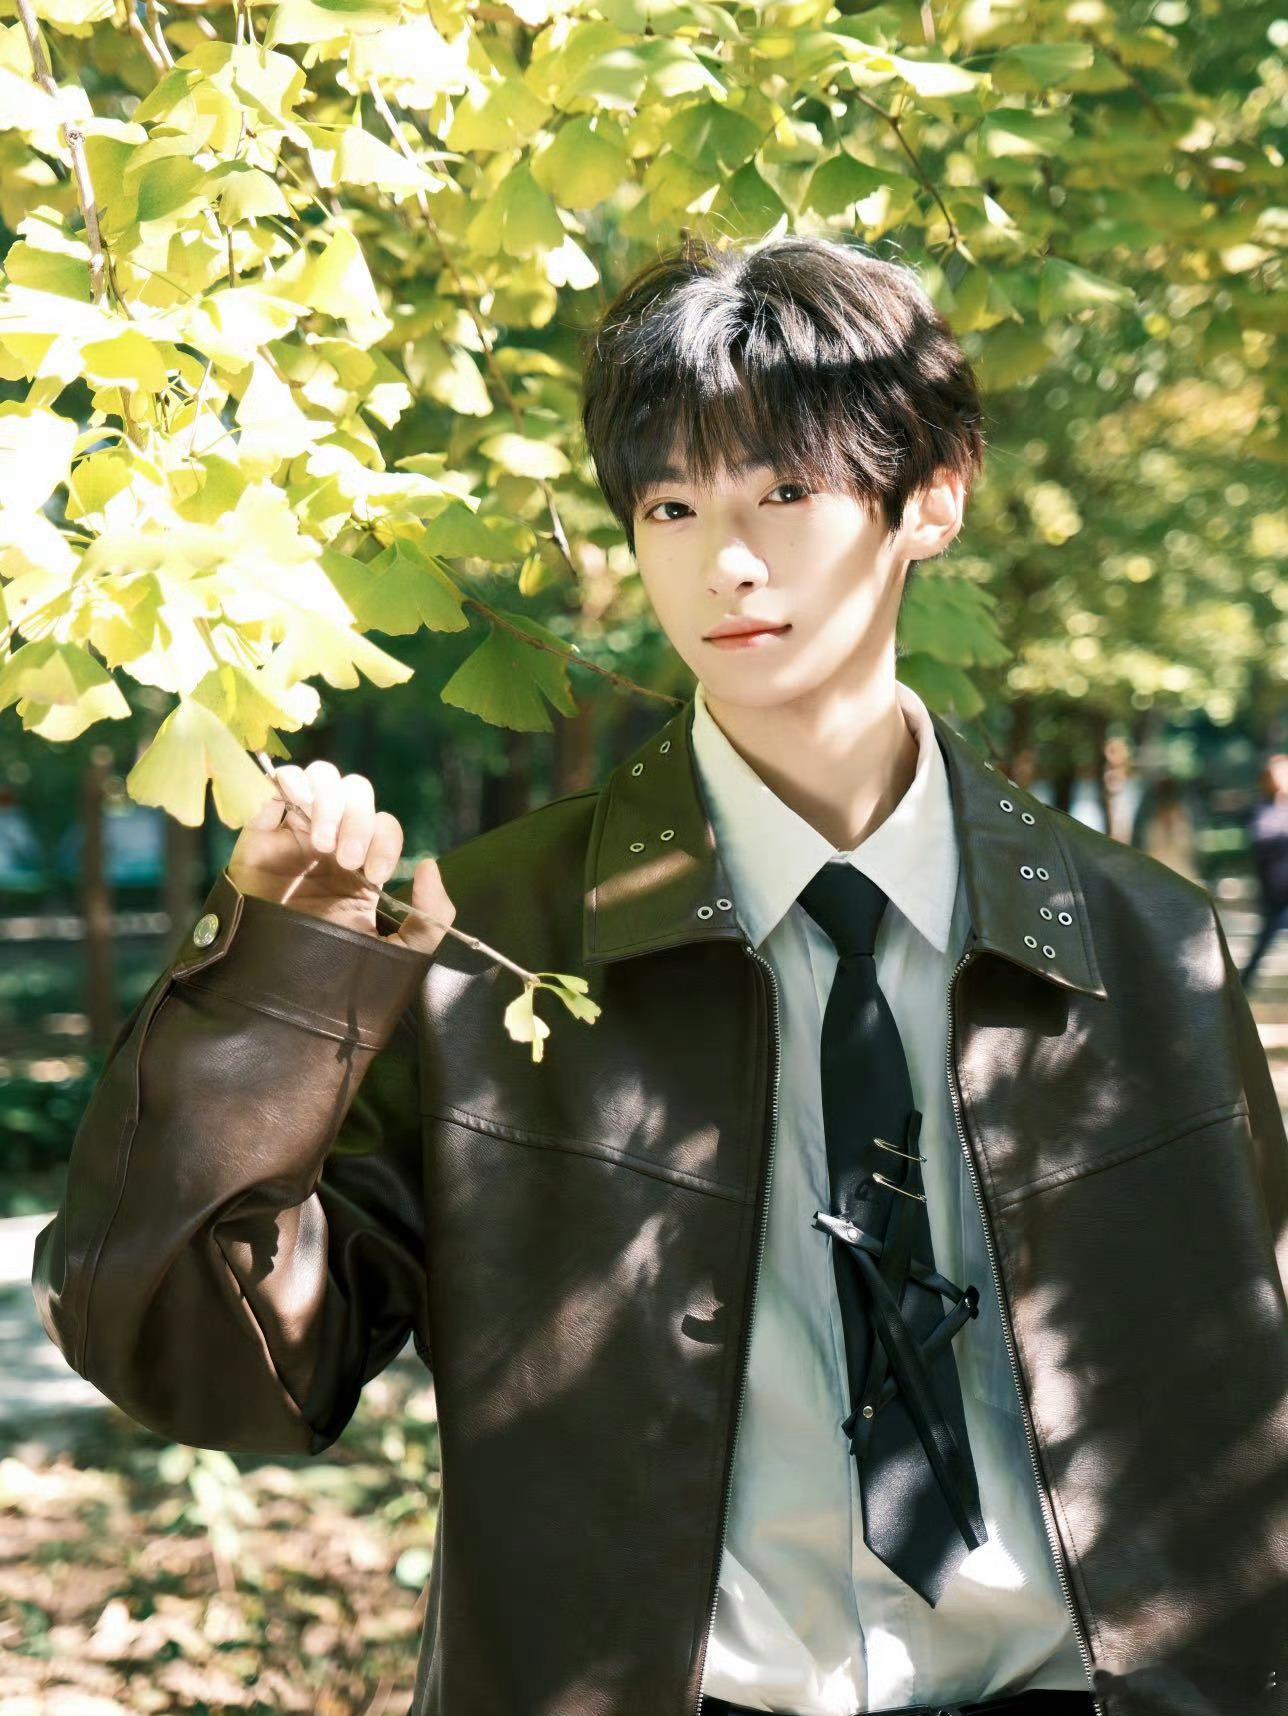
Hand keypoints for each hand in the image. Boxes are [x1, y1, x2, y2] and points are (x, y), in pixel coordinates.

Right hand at [227, 760, 456, 955]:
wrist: (271, 990)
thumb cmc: (333, 973)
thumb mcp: (399, 953)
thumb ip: (430, 916)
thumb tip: (430, 866)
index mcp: (362, 864)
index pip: (384, 824)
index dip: (385, 841)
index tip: (374, 877)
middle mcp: (331, 841)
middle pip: (356, 791)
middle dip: (358, 820)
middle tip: (347, 860)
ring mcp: (294, 832)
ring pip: (322, 778)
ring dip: (329, 803)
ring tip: (321, 845)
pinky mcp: (260, 832)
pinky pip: (276, 784)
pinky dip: (292, 786)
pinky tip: (297, 821)